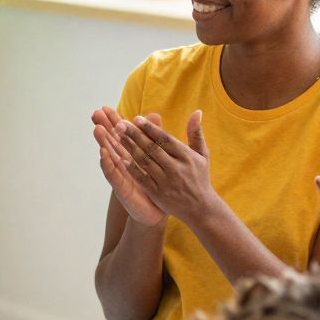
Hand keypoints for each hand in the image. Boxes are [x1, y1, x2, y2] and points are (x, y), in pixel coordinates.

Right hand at [92, 107, 164, 227]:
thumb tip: (154, 114)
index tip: (106, 107)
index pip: (121, 134)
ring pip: (110, 156)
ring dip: (103, 143)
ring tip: (97, 129)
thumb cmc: (156, 183)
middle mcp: (123, 162)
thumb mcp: (157, 157)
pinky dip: (108, 164)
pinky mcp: (122, 188)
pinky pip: (114, 175)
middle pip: (112, 141)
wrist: (158, 209)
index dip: (113, 121)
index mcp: (132, 153)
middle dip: (104, 127)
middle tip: (96, 113)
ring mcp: (121, 174)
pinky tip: (103, 154)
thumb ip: (155, 136)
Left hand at [118, 111, 224, 226]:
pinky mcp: (158, 194)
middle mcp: (176, 168)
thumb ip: (196, 133)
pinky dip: (132, 169)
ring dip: (129, 148)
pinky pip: (142, 179)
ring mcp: (166, 182)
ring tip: (117, 137)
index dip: (150, 128)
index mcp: (186, 156)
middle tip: (120, 124)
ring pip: (144, 162)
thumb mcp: (202, 154)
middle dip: (135, 135)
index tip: (136, 118)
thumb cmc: (199, 177)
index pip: (165, 139)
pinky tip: (121, 159)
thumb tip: (197, 111)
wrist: (200, 208)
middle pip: (152, 148)